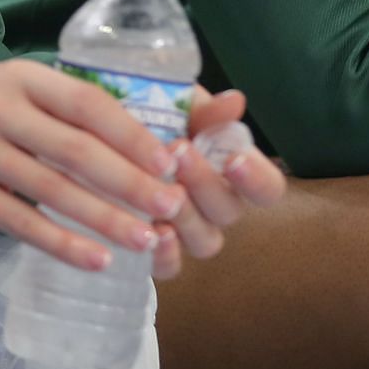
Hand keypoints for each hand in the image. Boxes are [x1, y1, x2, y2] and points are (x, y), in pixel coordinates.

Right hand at [0, 59, 182, 272]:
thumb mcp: (16, 87)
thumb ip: (65, 106)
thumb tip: (142, 143)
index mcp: (23, 77)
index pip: (87, 103)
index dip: (130, 134)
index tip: (168, 161)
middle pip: (76, 150)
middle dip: (129, 182)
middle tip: (170, 206)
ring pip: (52, 190)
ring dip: (104, 219)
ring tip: (145, 241)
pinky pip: (21, 222)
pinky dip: (62, 244)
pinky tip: (96, 259)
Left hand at [145, 88, 286, 277]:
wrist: (101, 140)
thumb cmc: (149, 120)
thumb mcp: (175, 107)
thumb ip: (205, 109)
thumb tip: (235, 101)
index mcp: (231, 172)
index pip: (267, 188)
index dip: (258, 179)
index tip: (234, 159)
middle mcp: (216, 208)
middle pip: (229, 212)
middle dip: (206, 182)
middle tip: (180, 151)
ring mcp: (188, 234)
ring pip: (205, 241)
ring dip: (187, 216)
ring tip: (165, 192)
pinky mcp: (155, 253)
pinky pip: (171, 267)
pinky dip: (166, 254)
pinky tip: (154, 232)